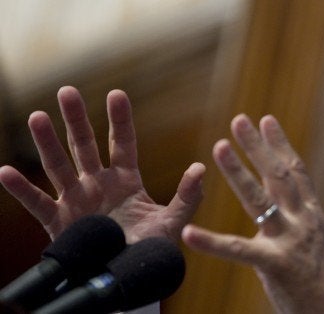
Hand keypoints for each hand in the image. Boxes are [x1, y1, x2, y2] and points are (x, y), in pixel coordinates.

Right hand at [0, 86, 204, 242]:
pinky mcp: (59, 221)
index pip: (123, 143)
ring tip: (37, 116)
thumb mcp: (172, 221)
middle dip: (76, 120)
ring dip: (46, 143)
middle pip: (84, 146)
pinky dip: (22, 190)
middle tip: (67, 92)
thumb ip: (188, 196)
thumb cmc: (150, 249)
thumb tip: (200, 168)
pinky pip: (38, 203)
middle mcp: (98, 184)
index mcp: (126, 181)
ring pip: (58, 166)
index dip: (120, 120)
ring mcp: (77, 200)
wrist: (128, 277)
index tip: (116, 94)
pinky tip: (6, 171)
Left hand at [182, 114, 323, 313]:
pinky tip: (189, 233)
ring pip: (260, 200)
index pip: (295, 172)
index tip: (267, 120)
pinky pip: (239, 250)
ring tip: (219, 146)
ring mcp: (290, 240)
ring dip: (238, 171)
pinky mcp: (276, 264)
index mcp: (312, 215)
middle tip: (239, 119)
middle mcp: (303, 220)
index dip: (280, 144)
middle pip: (278, 175)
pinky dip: (213, 242)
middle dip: (258, 146)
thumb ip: (319, 230)